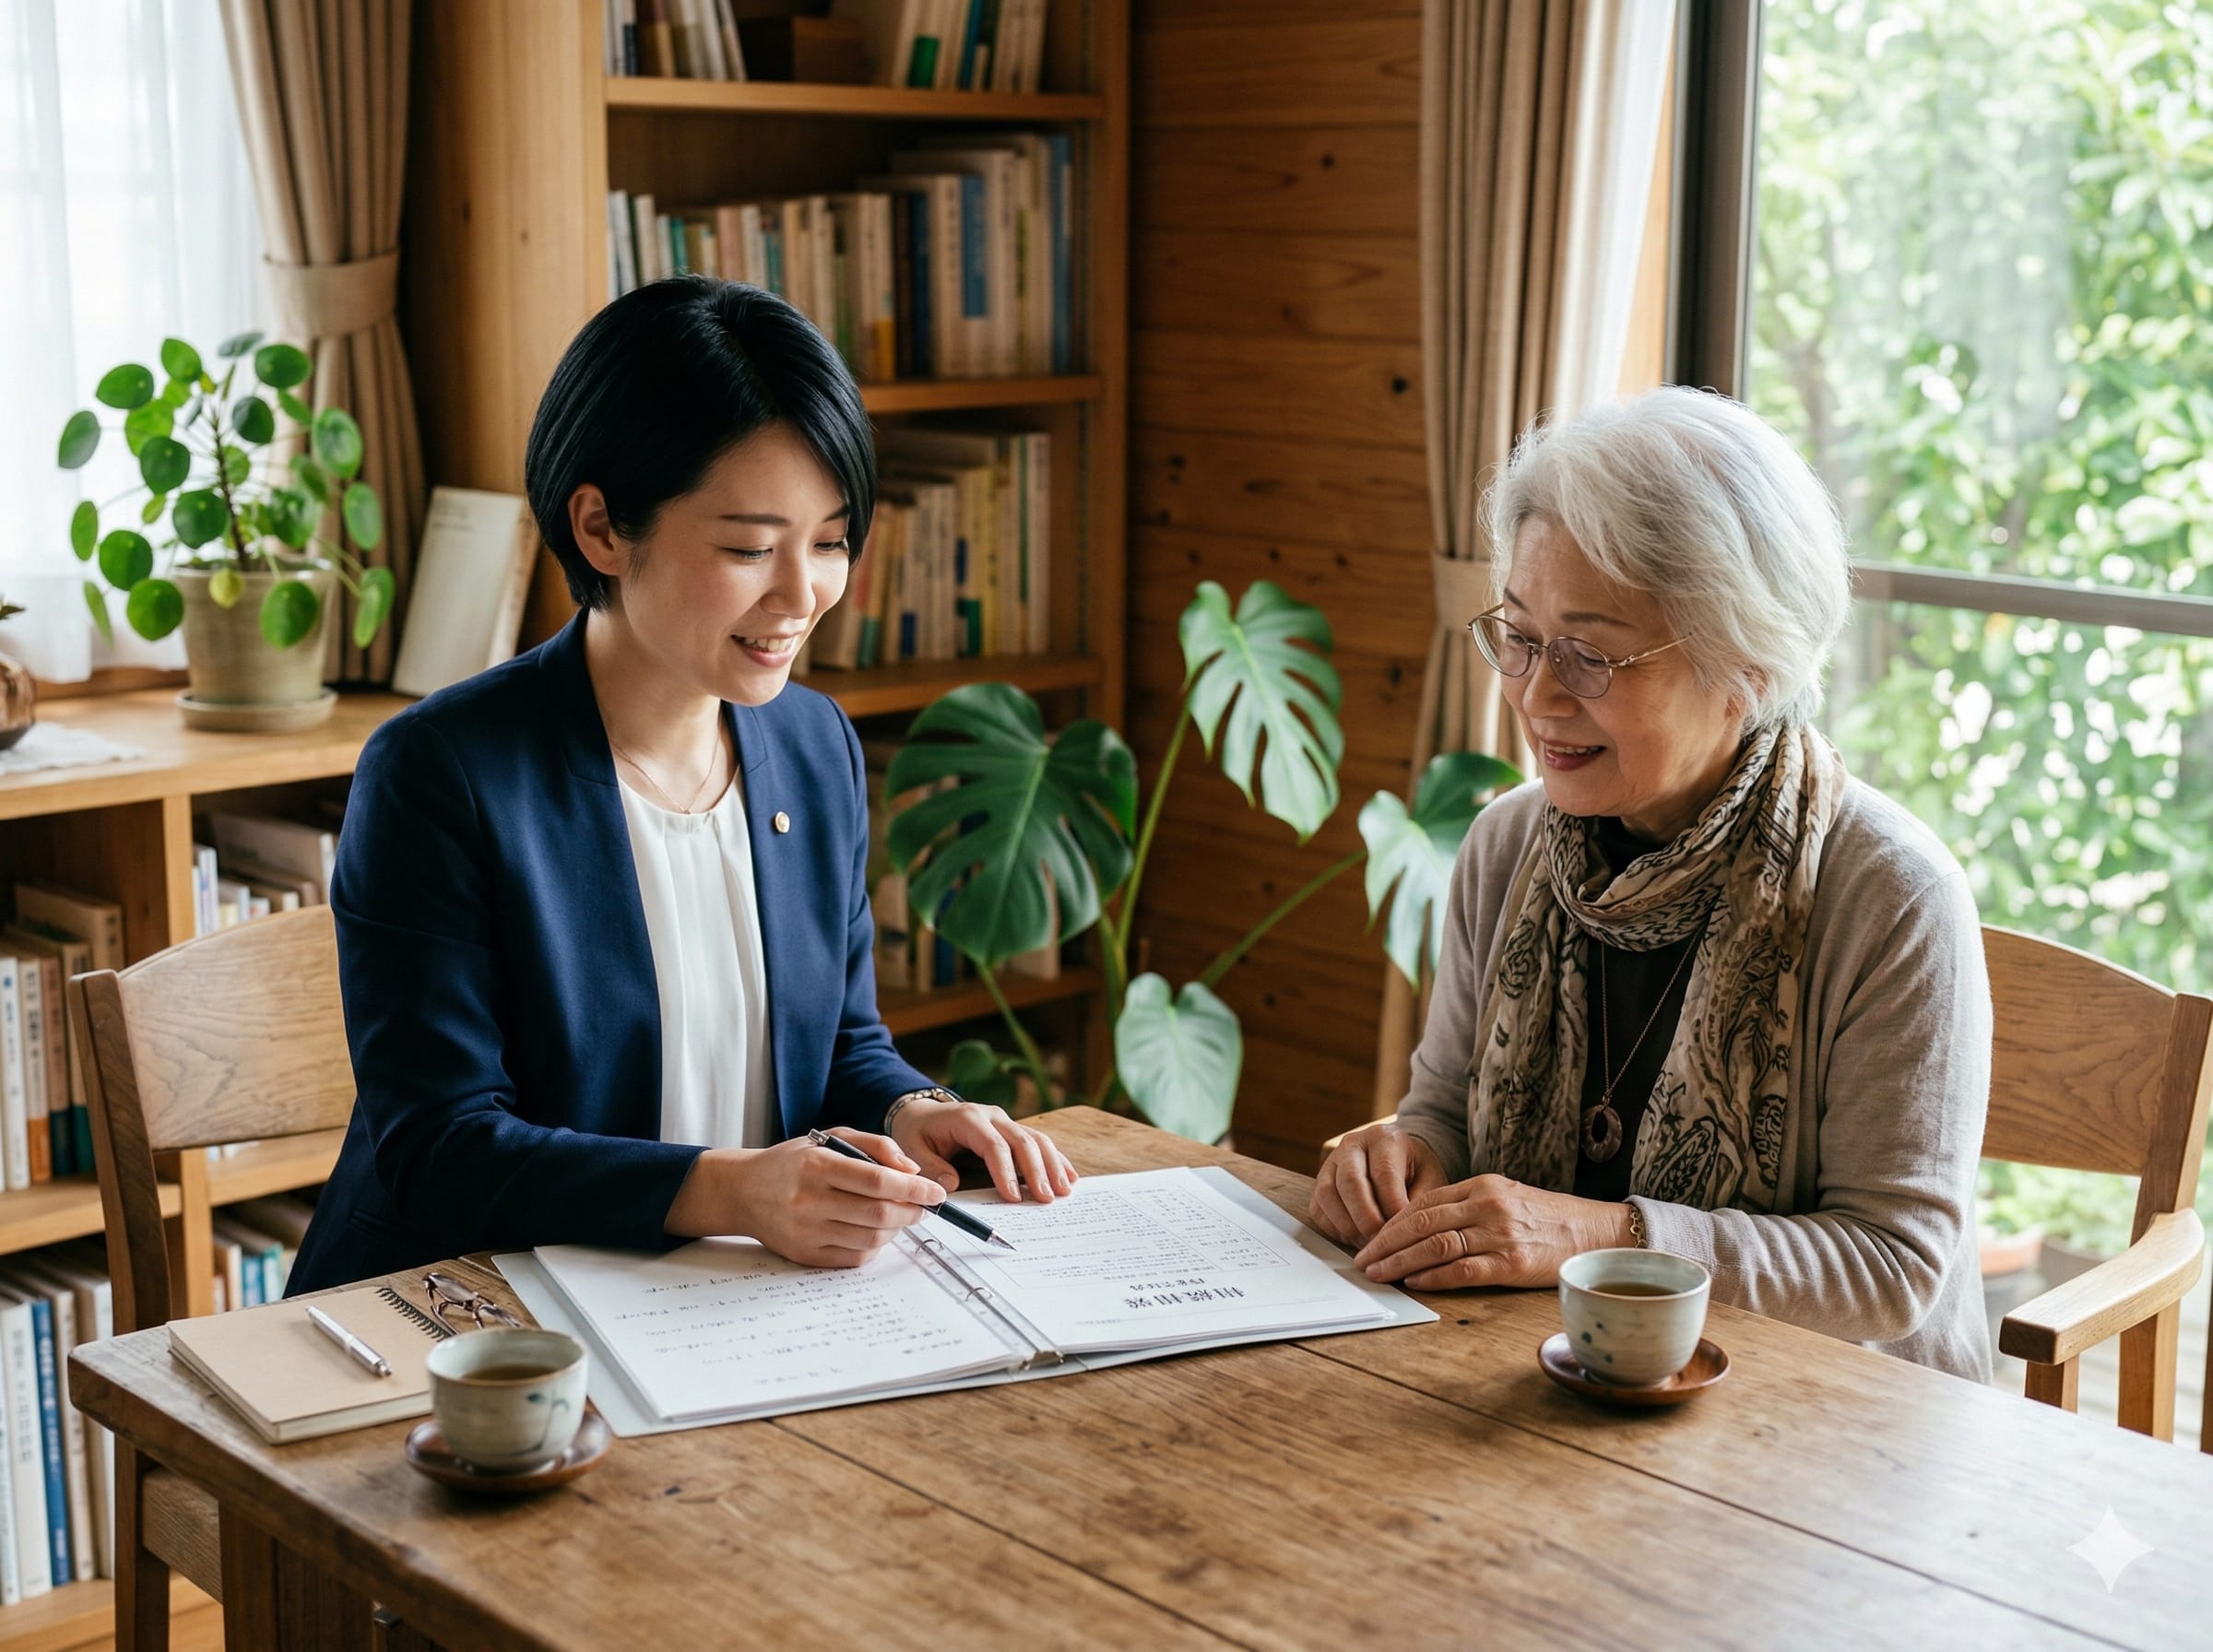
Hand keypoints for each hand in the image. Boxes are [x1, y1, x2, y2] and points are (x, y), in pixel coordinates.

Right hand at [665, 1130, 947, 1267]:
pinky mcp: (804, 1255)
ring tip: (900, 1215)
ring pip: (870, 1239)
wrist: (743, 1191)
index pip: (876, 1180)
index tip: (936, 1191)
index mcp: (816, 1164)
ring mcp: (805, 1231)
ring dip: (897, 1229)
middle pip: (878, 1213)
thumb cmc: (793, 1162)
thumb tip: (912, 1169)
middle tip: (925, 1206)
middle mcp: (809, 1200)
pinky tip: (876, 1231)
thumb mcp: (831, 1137)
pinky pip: (854, 1258)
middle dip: (912, 1211)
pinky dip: (875, 1246)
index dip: (913, 1189)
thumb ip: (874, 1146)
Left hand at [887, 1097, 1077, 1203]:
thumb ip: (929, 1167)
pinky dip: (1055, 1159)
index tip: (1014, 1197)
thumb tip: (951, 1187)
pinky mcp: (1013, 1130)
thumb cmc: (918, 1133)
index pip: (993, 1145)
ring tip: (1064, 1191)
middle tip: (1046, 1198)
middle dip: (1037, 1170)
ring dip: (1053, 1165)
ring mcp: (1005, 1121)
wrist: (923, 1114)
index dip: (1006, 1171)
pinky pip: (1039, 1142)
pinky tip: (1069, 1176)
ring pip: (1036, 1139)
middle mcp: (992, 1116)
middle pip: (1022, 1141)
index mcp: (967, 1118)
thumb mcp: (911, 1147)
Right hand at [1309, 1124, 1448, 1245]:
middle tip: (1381, 1243)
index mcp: (1384, 1138)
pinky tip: (1355, 1239)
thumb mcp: (1430, 1179)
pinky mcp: (1320, 1183)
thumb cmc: (1416, 1172)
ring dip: (1348, 1226)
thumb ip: (1421, 1202)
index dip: (1392, 1206)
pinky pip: (1319, 1209)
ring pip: (1328, 1195)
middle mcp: (1352, 1145)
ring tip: (1369, 1245)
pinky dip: (1335, 1230)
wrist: (1398, 1162)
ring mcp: (1331, 1163)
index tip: (1403, 1231)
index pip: (1384, 1173)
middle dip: (1366, 1218)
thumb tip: (1407, 1230)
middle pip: (1350, 1181)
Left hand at [1351, 1175, 1635, 1289]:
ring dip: (1400, 1261)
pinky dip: (1434, 1276)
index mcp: (1482, 1186)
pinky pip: (1463, 1269)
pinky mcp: (1512, 1262)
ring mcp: (1500, 1233)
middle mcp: (1487, 1205)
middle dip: (1384, 1243)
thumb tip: (1420, 1228)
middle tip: (1362, 1261)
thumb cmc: (1547, 1219)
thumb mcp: (1505, 1199)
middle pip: (1421, 1222)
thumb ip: (1466, 1207)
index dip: (1390, 1223)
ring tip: (1378, 1274)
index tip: (1369, 1240)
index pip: (1422, 1203)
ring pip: (1435, 1245)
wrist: (1597, 1232)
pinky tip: (1414, 1282)